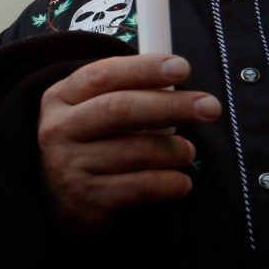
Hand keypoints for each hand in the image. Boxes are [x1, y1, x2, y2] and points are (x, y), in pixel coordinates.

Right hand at [38, 54, 220, 227]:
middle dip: (171, 105)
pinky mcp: (86, 199)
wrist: (60, 200)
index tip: (182, 67)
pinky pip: (140, 187)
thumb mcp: (93, 109)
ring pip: (135, 151)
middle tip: (209, 107)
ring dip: (173, 149)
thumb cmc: (91, 143)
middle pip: (120, 109)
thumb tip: (176, 79)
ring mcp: (68, 166)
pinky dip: (170, 182)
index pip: (102, 74)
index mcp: (60, 97)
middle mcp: (58, 129)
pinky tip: (181, 181)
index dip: (144, 69)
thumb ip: (126, 91)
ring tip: (188, 151)